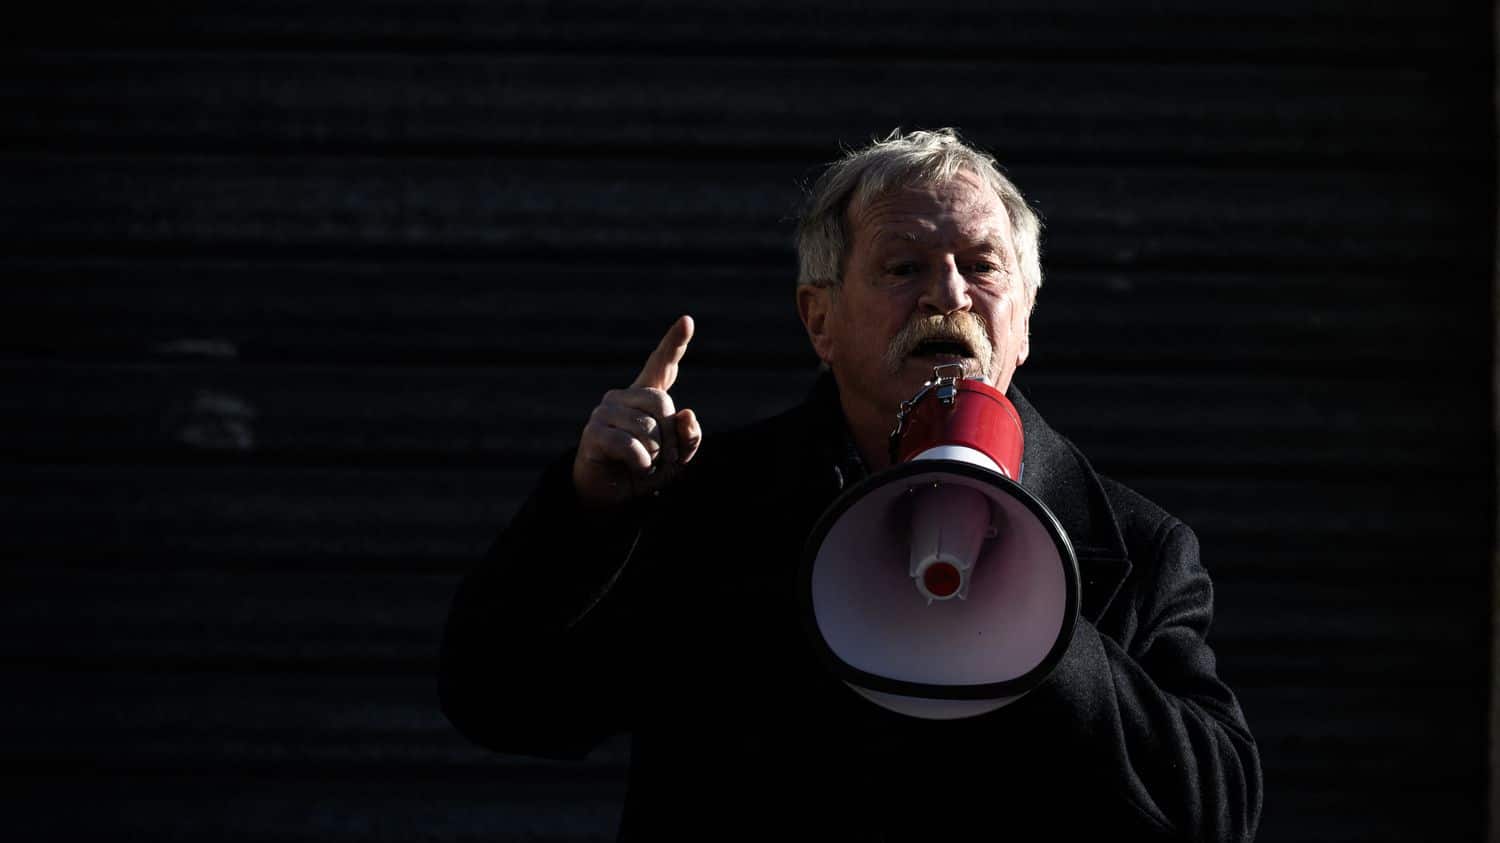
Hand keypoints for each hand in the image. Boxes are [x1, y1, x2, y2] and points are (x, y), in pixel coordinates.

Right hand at [572, 315, 702, 507]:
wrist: (611, 498)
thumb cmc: (645, 471)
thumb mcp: (676, 457)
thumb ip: (688, 437)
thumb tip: (687, 414)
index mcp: (645, 397)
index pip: (661, 365)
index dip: (674, 343)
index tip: (687, 321)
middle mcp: (622, 398)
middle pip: (662, 402)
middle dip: (669, 438)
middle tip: (660, 459)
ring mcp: (605, 413)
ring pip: (647, 427)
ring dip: (655, 455)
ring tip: (645, 466)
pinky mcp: (594, 433)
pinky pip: (631, 445)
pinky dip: (641, 463)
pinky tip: (635, 469)